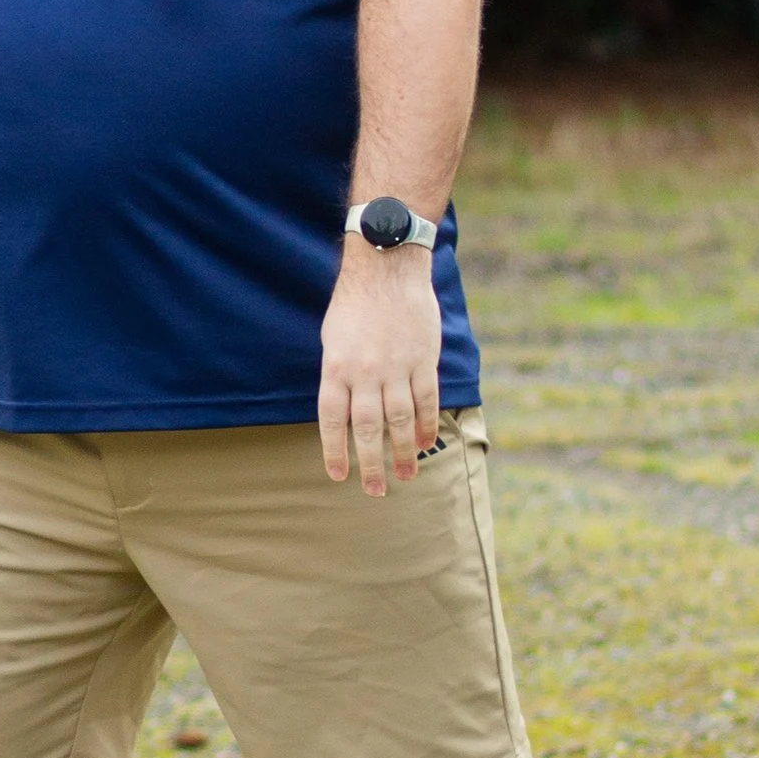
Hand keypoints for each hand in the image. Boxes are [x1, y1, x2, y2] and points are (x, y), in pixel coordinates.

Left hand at [318, 246, 442, 492]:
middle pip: (368, 428)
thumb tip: (344, 413)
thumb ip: (338, 376)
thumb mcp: (332, 338)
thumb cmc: (354, 303)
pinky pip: (426, 399)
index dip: (335, 451)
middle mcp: (365, 372)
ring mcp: (396, 366)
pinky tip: (424, 442)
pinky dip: (426, 424)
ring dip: (403, 452)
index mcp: (336, 367)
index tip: (339, 476)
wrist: (387, 267)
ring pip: (400, 420)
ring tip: (406, 476)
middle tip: (375, 491)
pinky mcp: (422, 359)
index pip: (332, 420)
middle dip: (372, 464)